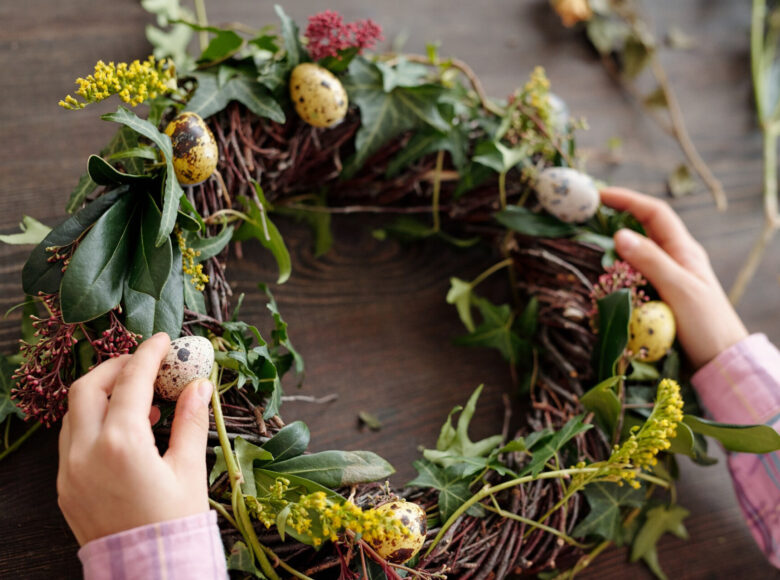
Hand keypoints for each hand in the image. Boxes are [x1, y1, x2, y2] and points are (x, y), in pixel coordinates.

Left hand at [57, 332, 213, 544]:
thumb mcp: (189, 469)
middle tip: (144, 366)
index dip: (149, 354)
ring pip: (75, 412)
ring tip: (140, 400)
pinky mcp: (65, 485)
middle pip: (88, 387)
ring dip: (102, 394)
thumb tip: (200, 385)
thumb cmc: (174, 523)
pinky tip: (124, 430)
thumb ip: (191, 421)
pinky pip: (72, 439)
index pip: (131, 381)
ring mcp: (70, 470)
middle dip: (115, 368)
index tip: (164, 340)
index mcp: (121, 444)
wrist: (148, 572)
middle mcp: (86, 452)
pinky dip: (94, 421)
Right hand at [600, 187, 747, 368]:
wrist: (721, 361)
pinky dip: (617, 272)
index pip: (654, 213)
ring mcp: (668, 278)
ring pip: (636, 254)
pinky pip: (634, 276)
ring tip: (587, 246)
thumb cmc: (706, 324)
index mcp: (684, 250)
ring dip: (613, 248)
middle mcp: (676, 259)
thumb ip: (650, 261)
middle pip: (643, 229)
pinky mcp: (660, 297)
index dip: (627, 200)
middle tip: (587, 218)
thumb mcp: (678, 289)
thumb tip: (619, 234)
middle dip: (616, 218)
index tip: (599, 196)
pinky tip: (603, 277)